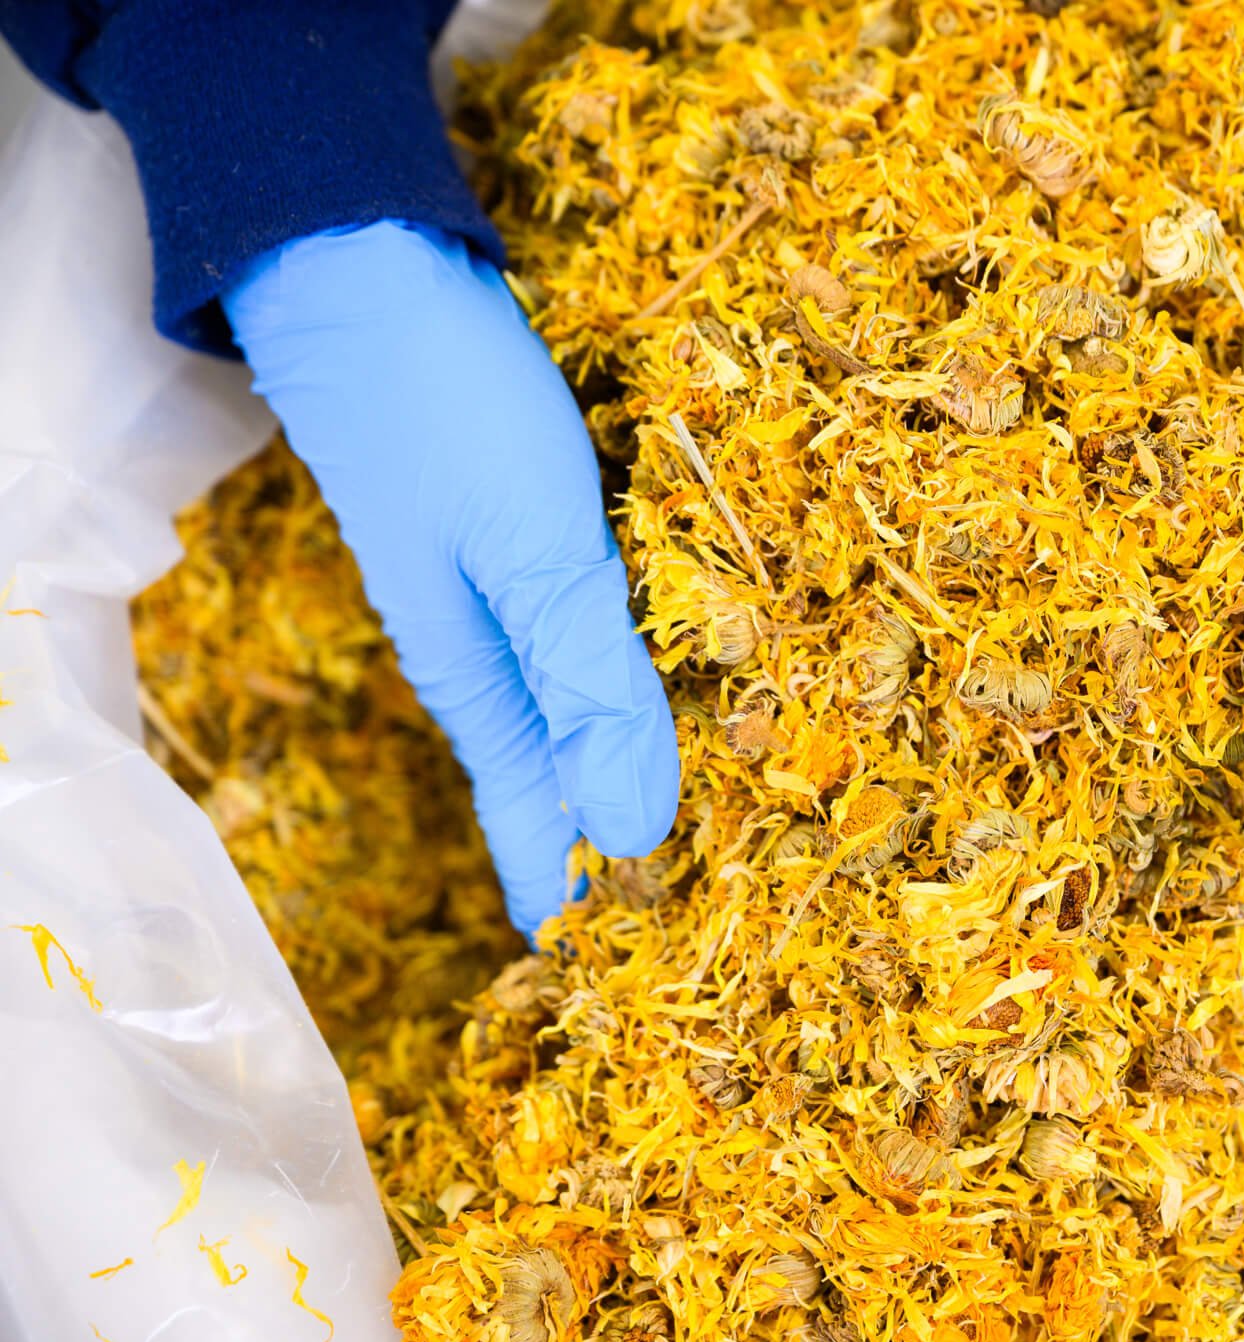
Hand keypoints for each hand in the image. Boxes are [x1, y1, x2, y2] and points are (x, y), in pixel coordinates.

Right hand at [224, 221, 679, 936]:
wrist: (359, 268)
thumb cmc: (446, 411)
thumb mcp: (534, 549)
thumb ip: (588, 682)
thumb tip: (636, 831)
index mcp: (481, 679)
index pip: (541, 821)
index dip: (587, 891)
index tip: (630, 971)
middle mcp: (487, 648)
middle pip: (555, 776)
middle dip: (609, 845)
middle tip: (680, 920)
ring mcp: (498, 587)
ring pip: (568, 709)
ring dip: (615, 766)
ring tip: (683, 822)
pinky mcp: (519, 530)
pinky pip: (578, 634)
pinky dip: (619, 677)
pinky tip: (649, 681)